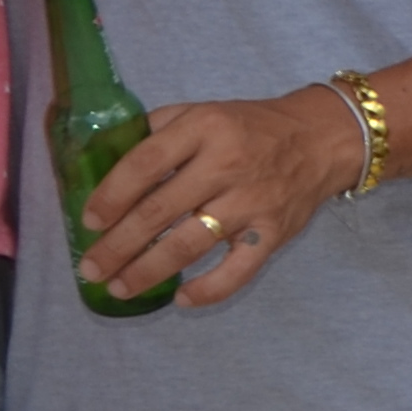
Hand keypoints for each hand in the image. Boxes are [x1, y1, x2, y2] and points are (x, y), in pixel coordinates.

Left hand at [79, 88, 368, 307]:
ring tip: (119, 288)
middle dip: (118, 244)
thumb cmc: (250, 127)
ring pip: (190, 244)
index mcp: (203, 130)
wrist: (322, 139)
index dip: (111, 195)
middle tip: (91, 268)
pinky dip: (211, 289)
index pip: (145, 165)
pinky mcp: (274, 232)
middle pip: (159, 211)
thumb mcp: (201, 111)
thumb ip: (157, 130)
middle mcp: (226, 166)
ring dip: (149, 270)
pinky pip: (240, 269)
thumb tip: (105, 161)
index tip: (89, 221)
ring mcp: (252, 202)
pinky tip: (182, 299)